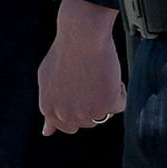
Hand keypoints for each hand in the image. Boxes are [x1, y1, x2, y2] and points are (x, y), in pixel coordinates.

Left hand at [38, 0, 125, 133]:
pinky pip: (120, 104)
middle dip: (92, 104)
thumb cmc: (65, 53)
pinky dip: (119, 90)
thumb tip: (46, 132)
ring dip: (105, 96)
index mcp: (48, 108)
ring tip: (95, 74)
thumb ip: (49, 106)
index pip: (66, 127)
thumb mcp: (47, 80)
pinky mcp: (106, 106)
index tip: (82, 101)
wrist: (81, 35)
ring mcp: (85, 112)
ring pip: (105, 114)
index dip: (77, 111)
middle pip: (88, 121)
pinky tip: (107, 73)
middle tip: (87, 80)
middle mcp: (65, 114)